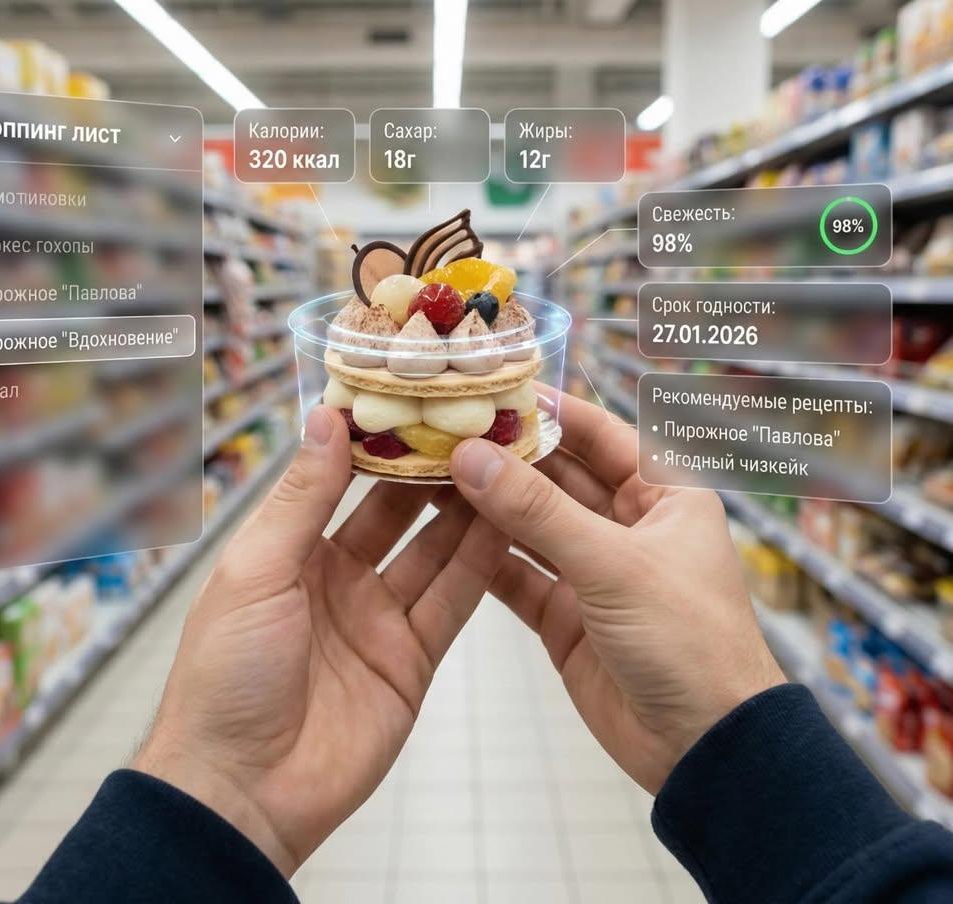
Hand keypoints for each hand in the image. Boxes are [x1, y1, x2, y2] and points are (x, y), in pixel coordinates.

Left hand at [134, 406, 508, 875]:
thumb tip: (326, 417)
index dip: (375, 440)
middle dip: (431, 468)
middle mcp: (339, 577)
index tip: (412, 394)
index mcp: (291, 551)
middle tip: (474, 420)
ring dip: (465, 508)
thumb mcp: (257, 571)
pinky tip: (509, 520)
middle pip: (396, 511)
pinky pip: (452, 602)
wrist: (241, 792)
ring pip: (433, 550)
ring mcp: (379, 618)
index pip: (341, 481)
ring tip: (504, 456)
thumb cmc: (226, 674)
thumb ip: (301, 498)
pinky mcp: (412, 660)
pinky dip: (480, 563)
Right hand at [449, 388, 783, 793]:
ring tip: (430, 472)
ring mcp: (595, 570)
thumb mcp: (614, 564)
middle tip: (443, 430)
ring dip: (487, 503)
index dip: (548, 407)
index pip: (599, 432)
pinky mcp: (568, 615)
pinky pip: (520, 573)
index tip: (489, 387)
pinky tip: (443, 531)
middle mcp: (628, 523)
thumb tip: (470, 456)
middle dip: (505, 455)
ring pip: (532, 524)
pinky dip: (485, 555)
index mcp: (663, 493)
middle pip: (557, 475)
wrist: (707, 750)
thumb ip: (537, 511)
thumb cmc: (686, 638)